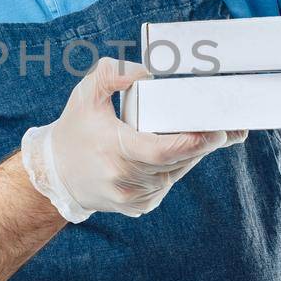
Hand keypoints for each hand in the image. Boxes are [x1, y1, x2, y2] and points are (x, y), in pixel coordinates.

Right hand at [20, 57, 247, 222]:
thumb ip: (112, 74)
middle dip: (202, 144)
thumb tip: (147, 73)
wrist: (55, 173)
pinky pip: (167, 184)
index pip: (162, 151)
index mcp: (114, 151)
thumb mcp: (87, 93)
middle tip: (225, 126)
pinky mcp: (138, 206)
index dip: (193, 143)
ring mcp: (132, 197)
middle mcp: (124, 180)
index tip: (217, 132)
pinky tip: (183, 152)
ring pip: (175, 174)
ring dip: (192, 155)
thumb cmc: (75, 128)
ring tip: (208, 135)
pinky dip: (177, 167)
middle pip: (176, 162)